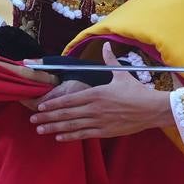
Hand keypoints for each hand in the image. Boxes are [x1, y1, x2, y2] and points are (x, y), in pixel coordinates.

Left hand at [30, 43, 173, 139]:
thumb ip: (109, 60)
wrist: (151, 109)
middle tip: (33, 120)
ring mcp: (98, 121)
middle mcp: (94, 108)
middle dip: (47, 117)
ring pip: (71, 125)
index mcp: (96, 93)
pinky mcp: (104, 131)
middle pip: (66, 113)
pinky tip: (59, 137)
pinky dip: (70, 136)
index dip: (53, 103)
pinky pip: (83, 135)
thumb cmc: (136, 91)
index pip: (68, 99)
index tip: (40, 106)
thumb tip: (106, 45)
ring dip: (54, 128)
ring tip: (40, 130)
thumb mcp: (121, 74)